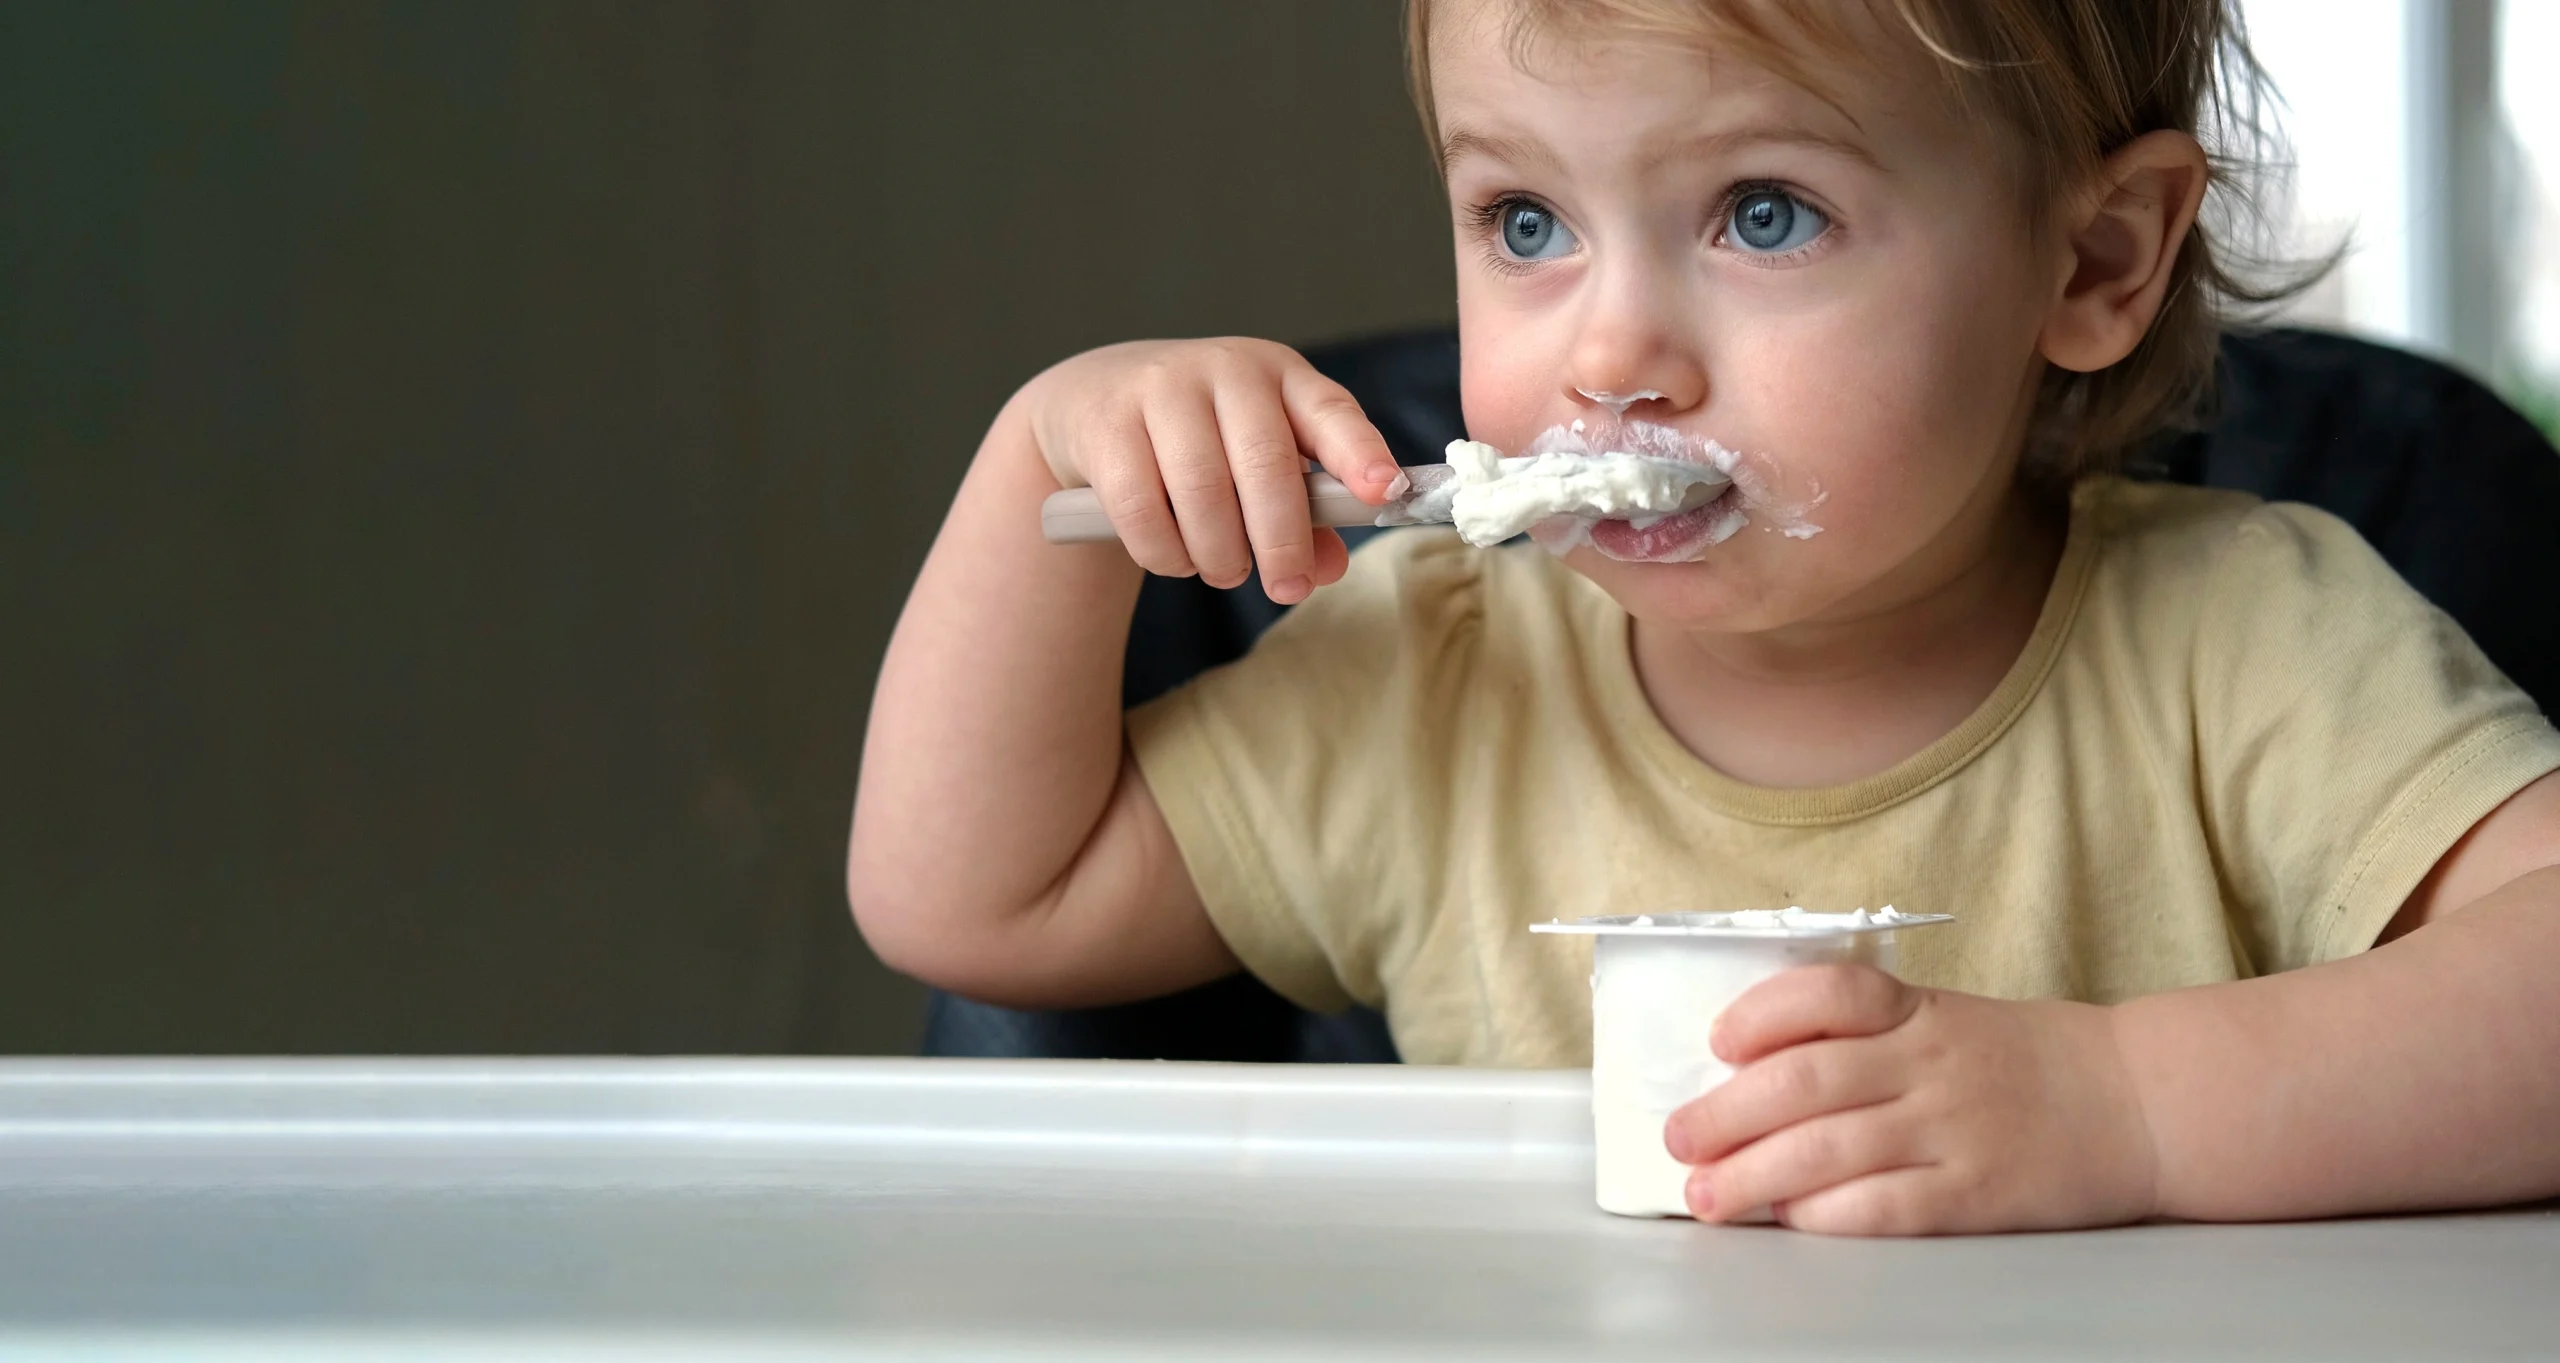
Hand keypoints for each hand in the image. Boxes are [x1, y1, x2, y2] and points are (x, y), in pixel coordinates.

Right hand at [1022, 338, 1405, 604]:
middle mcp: (1226, 370)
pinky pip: (1142, 509)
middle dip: (1282, 540)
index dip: (1360, 455)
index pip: (1331, 412)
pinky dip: (1166, 552)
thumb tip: (1329, 568)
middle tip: (1286, 587)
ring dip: (1220, 553)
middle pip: (1264, 464)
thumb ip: (1305, 512)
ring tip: (1224, 570)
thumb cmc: (1203, 436)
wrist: (1098, 397)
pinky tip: (1175, 556)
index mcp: (1281, 375)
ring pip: (1202, 492)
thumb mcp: (1260, 459)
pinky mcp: (1108, 424)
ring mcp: (1161, 390)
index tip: (1385, 493)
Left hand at [1663, 965, 2161, 1234]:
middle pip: (1804, 1083)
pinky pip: (1882, 1205)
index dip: (1760, 1013)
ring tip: (1707, 1195)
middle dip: (1724, 1115)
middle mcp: (1929, 1064)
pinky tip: (1791, 1219)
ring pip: (1827, 1150)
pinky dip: (1824, 1215)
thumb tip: (1753, 1071)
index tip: (1717, 1041)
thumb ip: (1864, 1038)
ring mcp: (1952, 1130)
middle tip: (1678, 1139)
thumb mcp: (1945, 1020)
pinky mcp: (1974, 1194)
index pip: (1827, 993)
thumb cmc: (2025, 1063)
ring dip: (1751, 1177)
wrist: (2138, 1103)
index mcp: (1918, 1011)